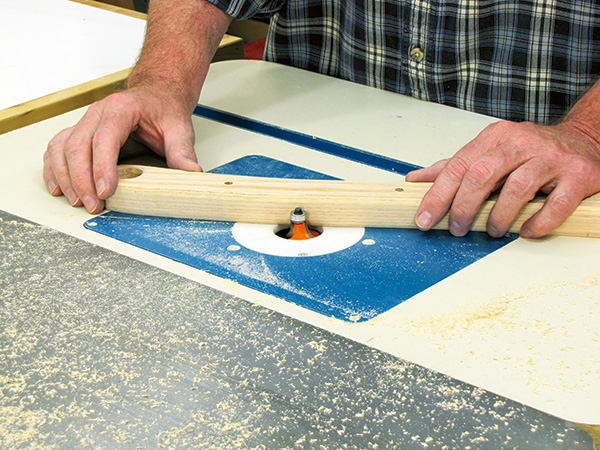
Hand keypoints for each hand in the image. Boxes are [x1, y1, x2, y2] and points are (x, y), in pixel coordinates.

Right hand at [43, 86, 200, 212]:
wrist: (156, 94)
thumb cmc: (164, 108)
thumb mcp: (179, 127)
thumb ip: (182, 151)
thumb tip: (191, 173)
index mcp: (121, 109)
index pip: (104, 138)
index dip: (102, 167)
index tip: (106, 191)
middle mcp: (97, 113)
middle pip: (78, 146)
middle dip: (82, 180)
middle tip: (93, 205)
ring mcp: (85, 122)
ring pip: (62, 148)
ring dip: (65, 177)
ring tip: (77, 201)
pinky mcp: (80, 132)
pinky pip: (57, 149)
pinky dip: (54, 169)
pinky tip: (59, 187)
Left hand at [405, 119, 599, 237]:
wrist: (585, 140)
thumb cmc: (531, 151)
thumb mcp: (489, 152)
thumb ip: (454, 166)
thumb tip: (415, 179)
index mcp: (495, 137)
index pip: (458, 165)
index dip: (438, 194)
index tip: (424, 217)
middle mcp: (521, 143)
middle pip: (482, 174)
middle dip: (463, 206)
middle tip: (456, 228)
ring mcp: (551, 158)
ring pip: (517, 187)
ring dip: (498, 216)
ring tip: (492, 231)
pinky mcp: (577, 175)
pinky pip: (556, 204)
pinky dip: (538, 222)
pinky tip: (526, 230)